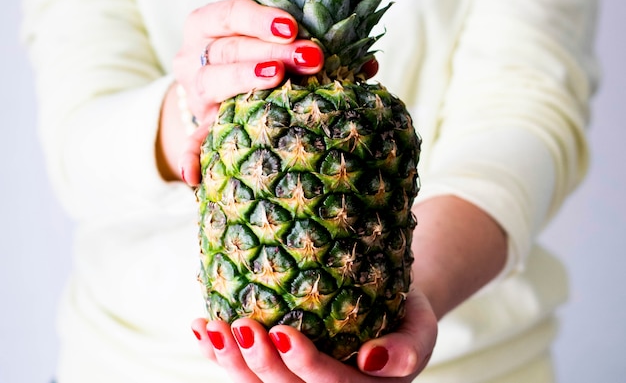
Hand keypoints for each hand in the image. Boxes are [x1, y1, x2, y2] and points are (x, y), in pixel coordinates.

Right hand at [172, 0, 324, 184]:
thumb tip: (367, 64)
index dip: (259, 18)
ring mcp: (194, 94)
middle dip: (271, 50)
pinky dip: (191, 157)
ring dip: (244, 78)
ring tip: (276, 80)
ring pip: (211, 81)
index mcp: (211, 28)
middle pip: (229, 48)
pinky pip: (190, 144)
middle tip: (311, 57)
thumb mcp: (276, 50)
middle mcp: (195, 57)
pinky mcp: (196, 128)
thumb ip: (309, 49)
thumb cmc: (256, 65)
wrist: (214, 99)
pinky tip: (193, 174)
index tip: (292, 27)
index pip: (230, 15)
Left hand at [191, 286, 436, 382]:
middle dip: (259, 364)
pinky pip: (246, 373)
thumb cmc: (403, 316)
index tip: (283, 333)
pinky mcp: (279, 373)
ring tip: (211, 328)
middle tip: (240, 325)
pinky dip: (219, 355)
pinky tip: (202, 329)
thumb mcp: (420, 328)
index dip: (306, 366)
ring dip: (230, 362)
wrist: (386, 309)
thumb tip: (374, 360)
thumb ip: (408, 349)